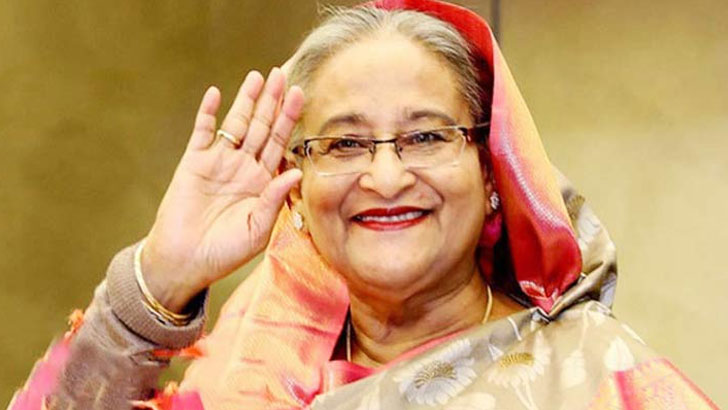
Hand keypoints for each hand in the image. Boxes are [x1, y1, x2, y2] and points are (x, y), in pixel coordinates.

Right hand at [141, 68, 303, 312]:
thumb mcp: (257, 229)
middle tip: (282, 75)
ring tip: (257, 77)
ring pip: (235, 124)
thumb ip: (275, 199)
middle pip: (261, 127)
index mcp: (263, 182)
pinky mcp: (194, 163)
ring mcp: (219, 162)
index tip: (300, 95)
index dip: (289, 119)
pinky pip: (202, 133)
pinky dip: (208, 114)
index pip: (279, 143)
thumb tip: (296, 170)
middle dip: (272, 101)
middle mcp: (244, 167)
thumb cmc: (225, 251)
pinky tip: (215, 94)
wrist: (185, 261)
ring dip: (245, 101)